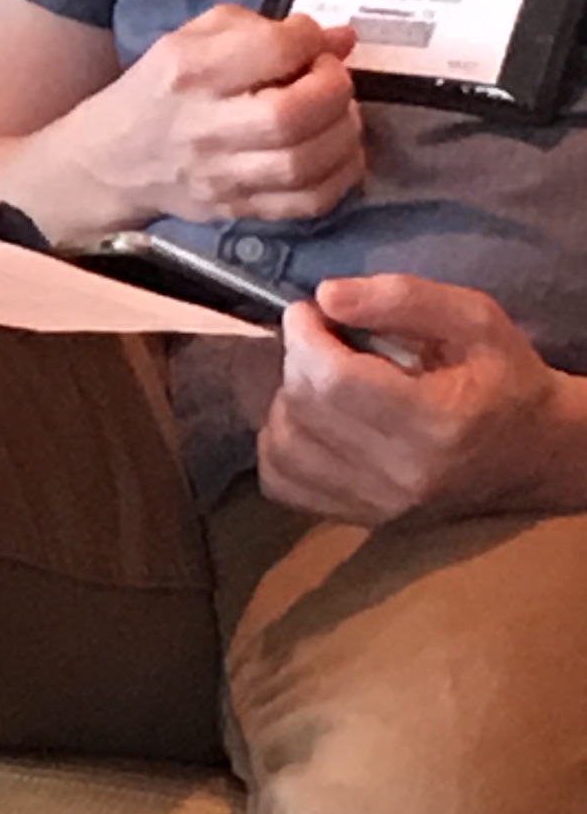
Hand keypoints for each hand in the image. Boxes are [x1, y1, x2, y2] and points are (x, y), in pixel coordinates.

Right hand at [56, 3, 363, 224]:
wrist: (111, 161)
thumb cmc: (160, 89)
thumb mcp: (193, 40)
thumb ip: (262, 29)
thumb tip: (339, 39)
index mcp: (190, 71)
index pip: (272, 50)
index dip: (309, 40)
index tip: (311, 42)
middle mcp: (203, 127)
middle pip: (290, 116)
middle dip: (333, 90)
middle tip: (331, 80)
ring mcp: (220, 176)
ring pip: (304, 164)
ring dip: (343, 133)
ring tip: (337, 114)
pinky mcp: (236, 209)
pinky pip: (308, 203)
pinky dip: (339, 176)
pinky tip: (336, 153)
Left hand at [256, 273, 586, 525]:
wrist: (533, 451)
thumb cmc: (504, 378)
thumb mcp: (475, 320)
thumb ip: (403, 299)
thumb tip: (325, 296)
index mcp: (435, 423)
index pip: (332, 380)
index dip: (304, 336)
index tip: (309, 312)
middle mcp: (401, 474)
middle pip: (302, 409)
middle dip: (297, 362)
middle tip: (322, 343)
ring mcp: (377, 505)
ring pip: (281, 447)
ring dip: (286, 403)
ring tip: (321, 384)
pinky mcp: (360, 518)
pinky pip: (281, 483)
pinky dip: (280, 447)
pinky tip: (312, 423)